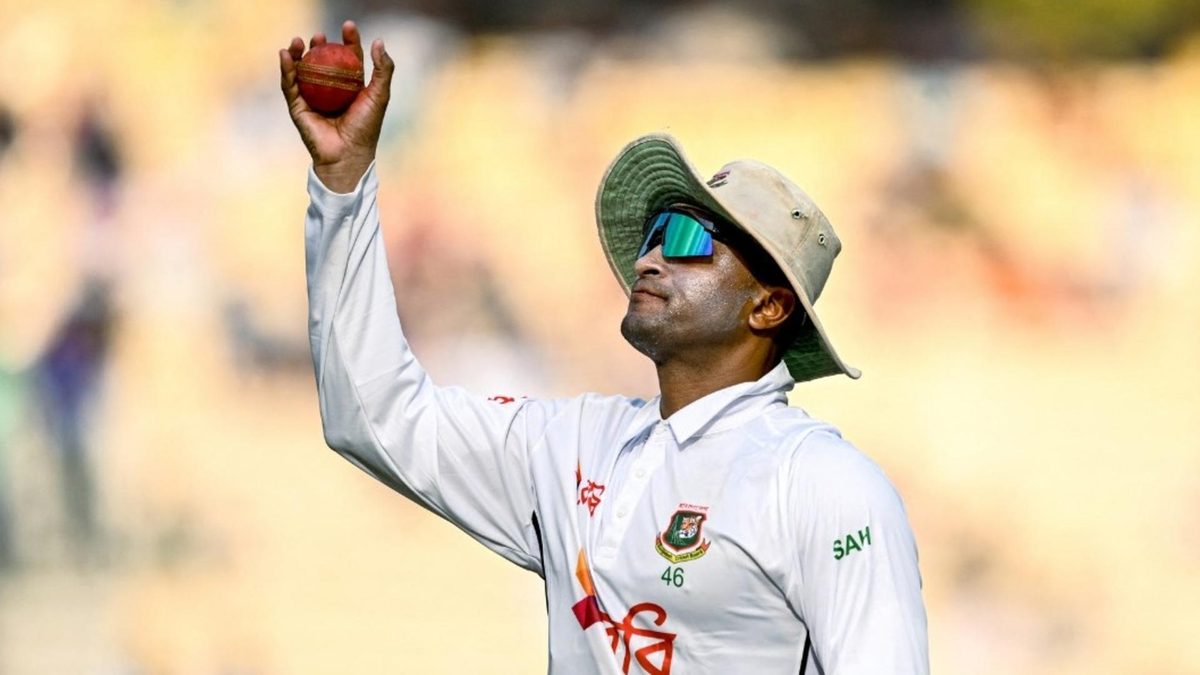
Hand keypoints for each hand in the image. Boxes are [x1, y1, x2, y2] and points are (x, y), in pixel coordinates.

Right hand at [280, 20, 393, 192]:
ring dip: (299, 53)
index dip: (348, 41)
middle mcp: (330, 91)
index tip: (348, 26)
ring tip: (300, 39)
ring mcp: (312, 98)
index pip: (348, 58)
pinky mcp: (297, 107)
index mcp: (350, 87)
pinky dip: (286, 68)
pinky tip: (286, 54)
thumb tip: (379, 41)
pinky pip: (289, 84)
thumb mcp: (380, 95)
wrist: (348, 154)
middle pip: (322, 61)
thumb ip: (383, 69)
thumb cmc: (366, 126)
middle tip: (320, 35)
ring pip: (302, 70)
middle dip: (320, 45)